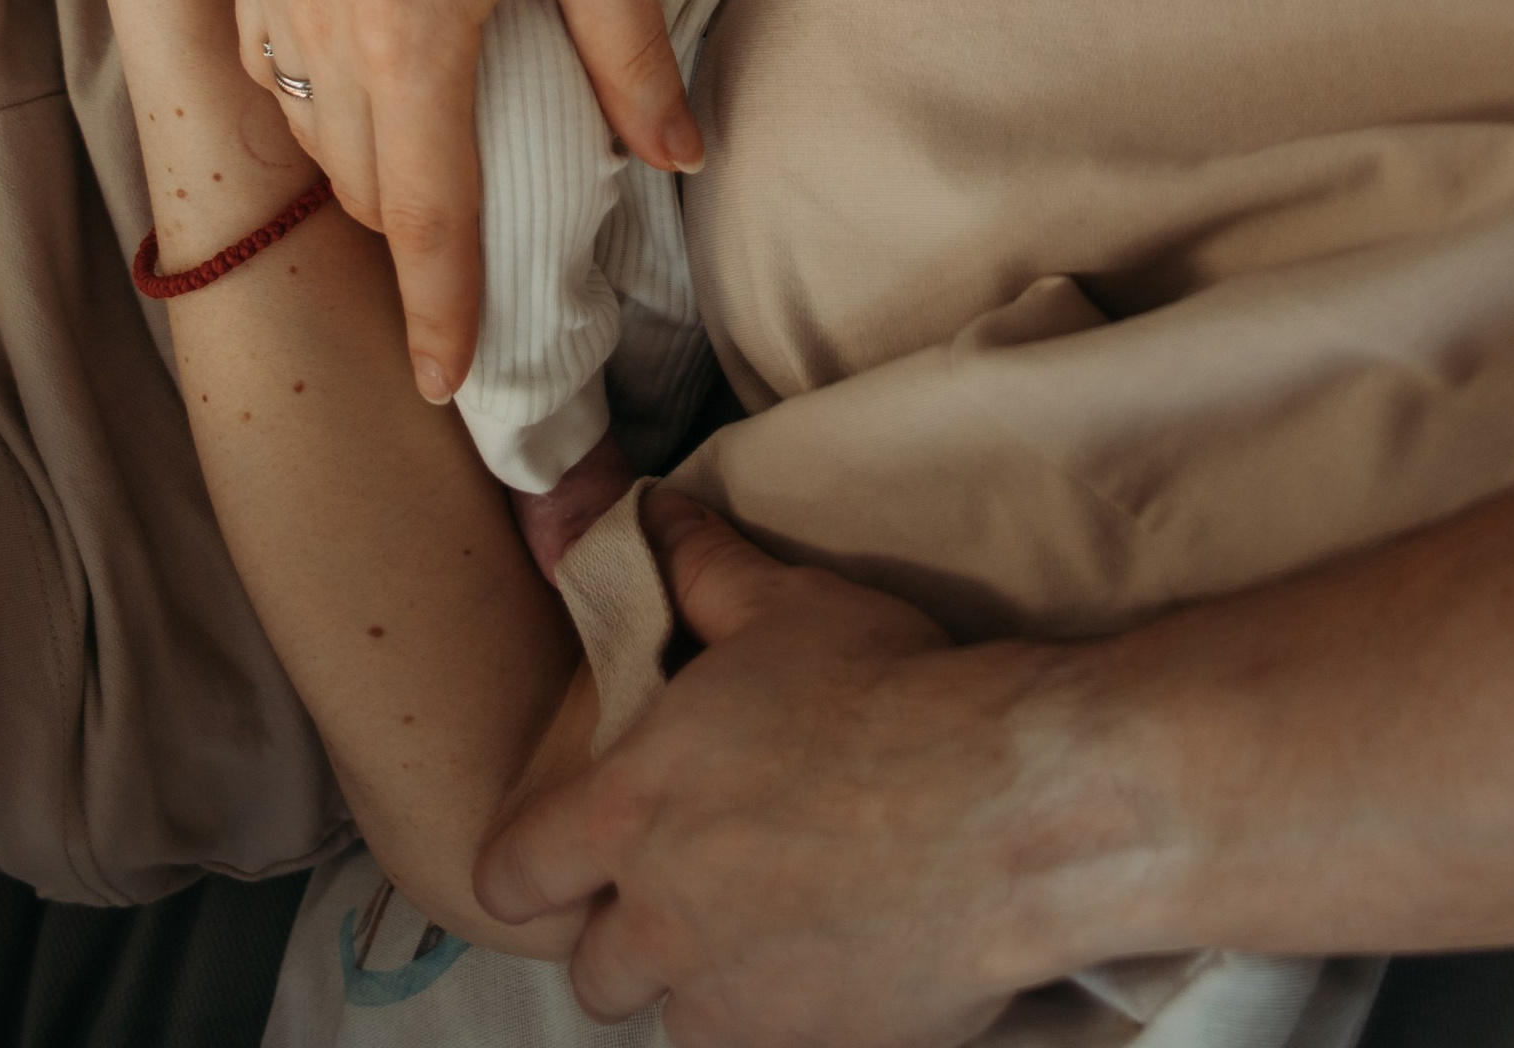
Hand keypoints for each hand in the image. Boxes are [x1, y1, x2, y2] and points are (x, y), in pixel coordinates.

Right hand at [237, 0, 701, 407]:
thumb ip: (633, 47)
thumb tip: (679, 156)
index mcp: (410, 30)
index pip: (424, 219)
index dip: (439, 313)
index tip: (445, 380)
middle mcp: (320, 20)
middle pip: (363, 188)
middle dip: (413, 235)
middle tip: (470, 253)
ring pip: (306, 132)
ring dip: (361, 167)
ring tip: (424, 168)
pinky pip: (266, 62)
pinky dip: (312, 99)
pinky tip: (361, 76)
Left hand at [477, 496, 1058, 1047]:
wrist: (1002, 806)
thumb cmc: (888, 693)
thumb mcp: (784, 606)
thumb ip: (699, 570)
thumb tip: (649, 516)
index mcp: (631, 811)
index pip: (512, 875)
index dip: (528, 868)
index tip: (559, 860)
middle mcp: (661, 921)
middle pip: (595, 971)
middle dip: (632, 936)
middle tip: (698, 885)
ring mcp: (733, 1001)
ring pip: (681, 1018)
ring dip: (710, 982)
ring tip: (775, 924)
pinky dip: (786, 1019)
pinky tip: (837, 962)